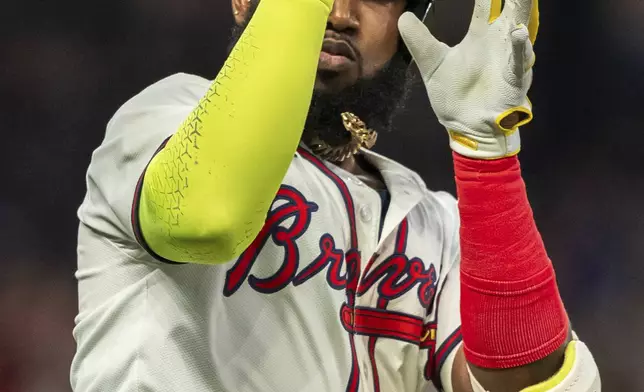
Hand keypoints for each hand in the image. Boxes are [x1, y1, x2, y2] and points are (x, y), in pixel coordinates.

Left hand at [399, 0, 538, 158]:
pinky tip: (517, 34)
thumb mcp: (431, 65)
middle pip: (512, 9)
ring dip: (522, 12)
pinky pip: (518, 62)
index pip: (485, 5)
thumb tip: (403, 17)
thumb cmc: (453, 94)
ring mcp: (509, 60)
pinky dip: (520, 48)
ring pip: (520, 31)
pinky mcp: (513, 80)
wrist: (464, 125)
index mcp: (480, 36)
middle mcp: (498, 43)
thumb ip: (420, 41)